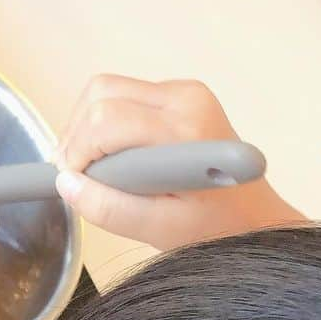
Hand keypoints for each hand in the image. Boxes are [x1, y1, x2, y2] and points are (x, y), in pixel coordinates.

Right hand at [55, 76, 303, 249]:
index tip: (72, 182)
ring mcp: (184, 91)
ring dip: (87, 128)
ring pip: (107, 89)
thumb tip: (66, 185)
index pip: (106, 119)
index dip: (77, 151)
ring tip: (93, 169)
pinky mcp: (179, 94)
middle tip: (77, 177)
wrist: (254, 217)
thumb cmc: (213, 228)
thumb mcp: (158, 230)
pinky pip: (124, 96)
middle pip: (101, 93)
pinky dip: (106, 126)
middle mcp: (185, 98)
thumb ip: (109, 209)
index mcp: (183, 131)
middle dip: (77, 136)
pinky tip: (115, 160)